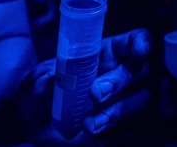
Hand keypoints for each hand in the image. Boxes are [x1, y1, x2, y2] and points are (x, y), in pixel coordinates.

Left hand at [16, 29, 151, 145]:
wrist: (41, 129)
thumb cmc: (43, 96)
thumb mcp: (34, 84)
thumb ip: (40, 81)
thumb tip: (48, 81)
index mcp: (107, 53)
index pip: (134, 40)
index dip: (142, 42)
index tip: (139, 51)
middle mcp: (122, 74)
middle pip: (140, 70)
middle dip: (120, 81)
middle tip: (94, 94)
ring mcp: (128, 100)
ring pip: (140, 101)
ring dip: (117, 112)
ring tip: (89, 125)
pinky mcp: (127, 126)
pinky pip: (131, 128)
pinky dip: (114, 133)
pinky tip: (95, 137)